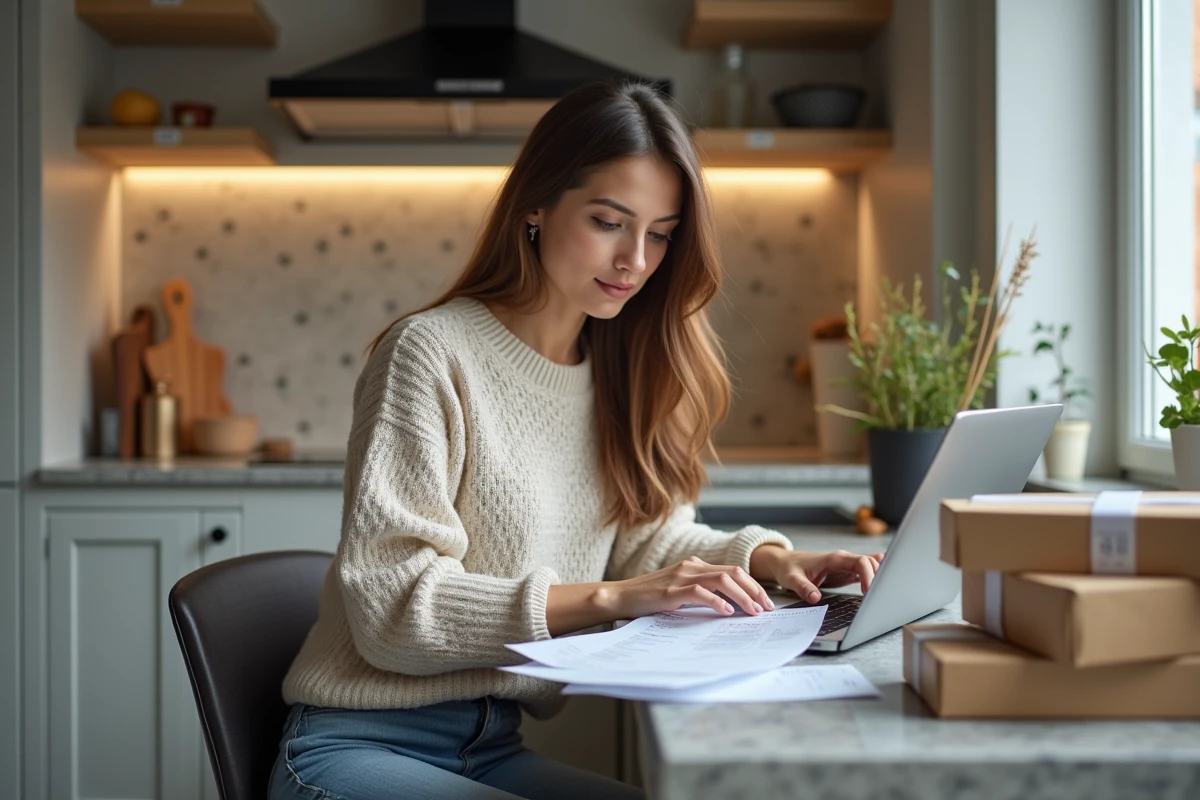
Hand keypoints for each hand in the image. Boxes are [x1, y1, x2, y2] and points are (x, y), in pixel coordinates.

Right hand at [603, 556, 775, 619]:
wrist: (620, 596)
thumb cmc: (650, 598)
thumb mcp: (679, 591)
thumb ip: (701, 592)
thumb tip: (730, 607)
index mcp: (695, 565)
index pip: (733, 571)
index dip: (752, 585)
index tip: (765, 601)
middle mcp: (691, 566)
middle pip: (733, 572)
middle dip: (754, 590)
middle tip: (766, 608)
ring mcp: (681, 577)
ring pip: (722, 580)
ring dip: (742, 597)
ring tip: (752, 612)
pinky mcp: (671, 591)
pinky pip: (700, 592)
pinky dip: (717, 601)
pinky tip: (727, 612)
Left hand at [751, 546, 882, 603]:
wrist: (785, 563)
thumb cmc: (789, 569)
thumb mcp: (792, 579)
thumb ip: (803, 588)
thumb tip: (815, 598)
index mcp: (834, 559)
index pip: (860, 561)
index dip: (868, 574)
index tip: (869, 591)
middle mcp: (843, 560)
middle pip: (870, 563)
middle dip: (878, 577)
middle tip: (878, 597)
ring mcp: (847, 565)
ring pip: (871, 566)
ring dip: (879, 576)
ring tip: (886, 591)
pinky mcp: (847, 572)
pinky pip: (865, 571)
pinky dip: (876, 576)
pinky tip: (885, 582)